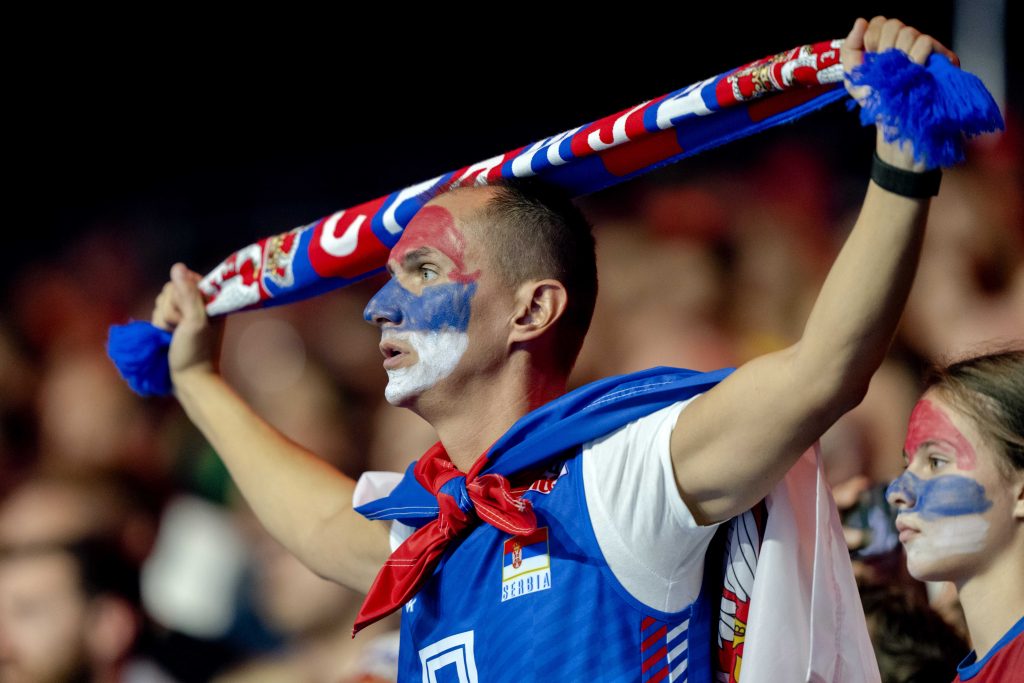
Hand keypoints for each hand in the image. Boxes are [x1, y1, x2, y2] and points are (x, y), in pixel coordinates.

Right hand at [152, 263, 223, 380]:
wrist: (189, 380)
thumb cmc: (196, 352)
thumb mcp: (194, 322)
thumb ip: (188, 294)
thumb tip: (177, 266)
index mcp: (210, 300)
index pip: (185, 280)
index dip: (180, 295)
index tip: (186, 313)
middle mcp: (198, 304)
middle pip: (171, 291)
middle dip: (170, 310)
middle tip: (180, 328)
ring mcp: (185, 315)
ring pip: (162, 303)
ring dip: (164, 320)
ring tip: (174, 335)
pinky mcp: (174, 325)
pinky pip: (158, 314)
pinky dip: (159, 325)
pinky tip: (165, 337)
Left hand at [841, 16, 958, 169]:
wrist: (895, 123)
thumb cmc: (877, 102)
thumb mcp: (854, 78)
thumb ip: (850, 48)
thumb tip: (860, 21)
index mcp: (885, 44)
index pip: (879, 22)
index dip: (871, 38)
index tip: (871, 58)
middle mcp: (905, 42)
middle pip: (893, 24)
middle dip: (882, 47)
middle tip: (885, 68)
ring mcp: (924, 48)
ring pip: (909, 32)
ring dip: (898, 56)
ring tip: (899, 75)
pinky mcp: (941, 56)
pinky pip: (925, 42)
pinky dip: (915, 57)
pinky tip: (913, 72)